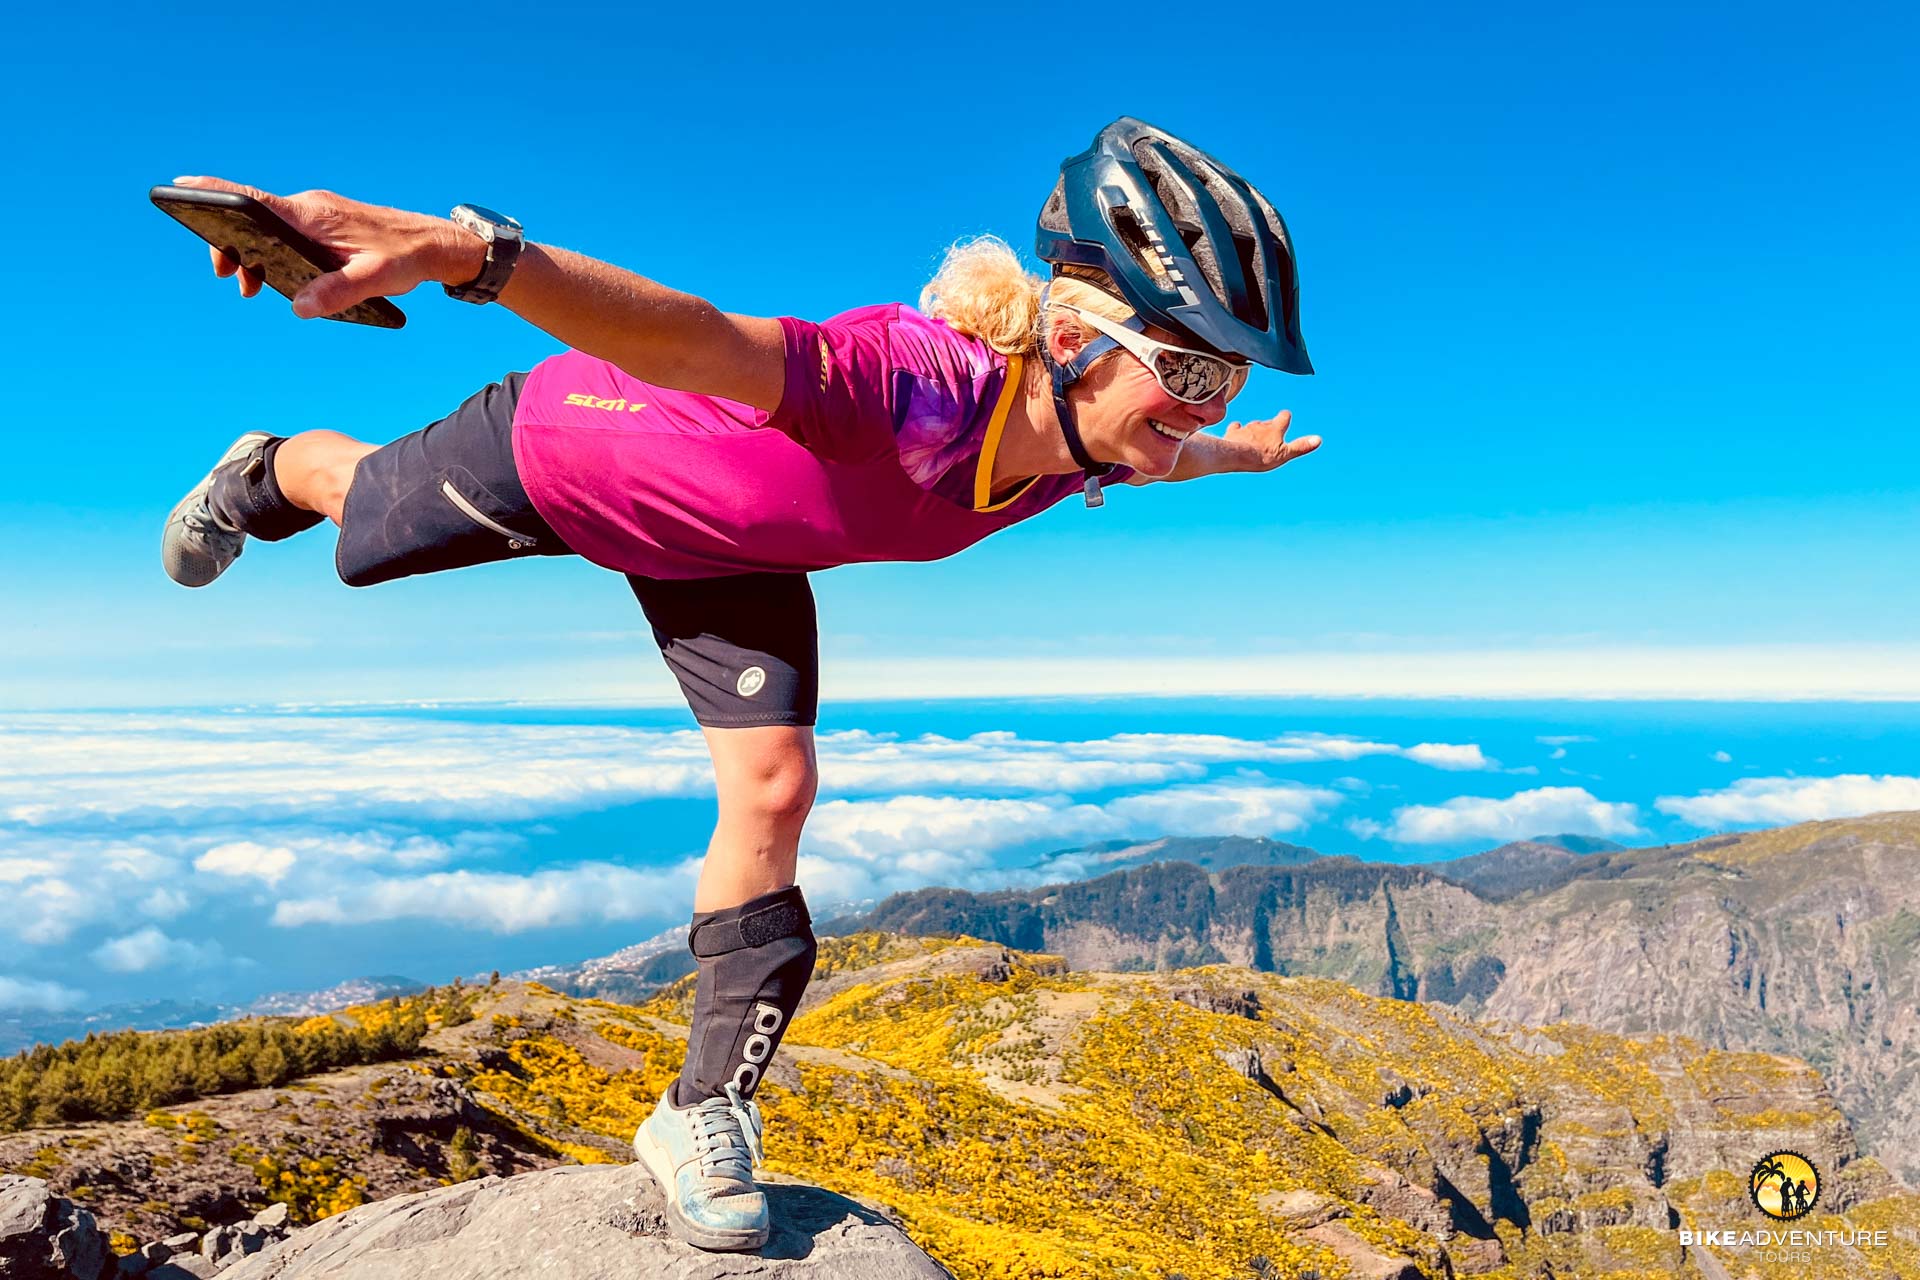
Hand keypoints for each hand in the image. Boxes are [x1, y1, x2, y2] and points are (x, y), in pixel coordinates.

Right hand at [171, 176, 484, 318]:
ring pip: (270, 229)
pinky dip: (273, 251)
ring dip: (253, 253)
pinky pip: (288, 233)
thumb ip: (336, 292)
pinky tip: (277, 278)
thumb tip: (298, 307)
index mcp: (313, 214)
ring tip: (249, 286)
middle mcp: (310, 208)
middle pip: (254, 218)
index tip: (182, 188)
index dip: (215, 192)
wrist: (436, 243)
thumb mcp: (374, 279)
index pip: (254, 199)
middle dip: (231, 243)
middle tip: (228, 277)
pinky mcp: (326, 224)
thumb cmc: (406, 258)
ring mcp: (317, 215)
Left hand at [1222, 410, 1319, 472]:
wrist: (1236, 456)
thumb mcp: (1285, 454)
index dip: (1285, 418)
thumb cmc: (1261, 456)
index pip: (1284, 417)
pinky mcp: (1232, 433)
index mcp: (1275, 428)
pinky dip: (1236, 431)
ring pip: (1252, 426)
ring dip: (1253, 431)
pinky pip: (1235, 428)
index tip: (1286, 418)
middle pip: (1267, 422)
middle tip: (1269, 435)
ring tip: (1253, 440)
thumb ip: (1300, 446)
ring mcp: (1246, 428)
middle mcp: (1260, 425)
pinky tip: (1235, 435)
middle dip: (1268, 427)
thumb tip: (1318, 439)